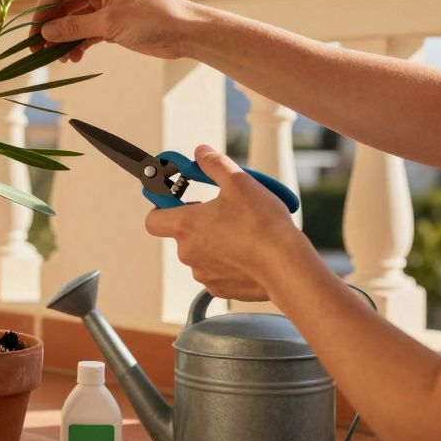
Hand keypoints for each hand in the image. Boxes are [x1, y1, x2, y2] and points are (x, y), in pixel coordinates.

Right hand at [31, 0, 202, 61]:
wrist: (185, 31)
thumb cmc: (152, 18)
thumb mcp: (110, 22)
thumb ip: (76, 27)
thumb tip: (46, 32)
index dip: (42, 12)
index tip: (32, 34)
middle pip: (64, 7)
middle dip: (51, 29)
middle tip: (37, 51)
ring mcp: (105, 7)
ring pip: (74, 23)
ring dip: (64, 40)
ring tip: (56, 59)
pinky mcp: (112, 24)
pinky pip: (86, 33)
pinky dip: (78, 45)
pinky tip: (73, 59)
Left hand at [144, 145, 309, 300]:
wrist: (287, 266)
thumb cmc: (262, 224)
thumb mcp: (239, 181)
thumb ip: (214, 164)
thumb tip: (200, 152)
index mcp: (185, 225)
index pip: (153, 218)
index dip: (161, 206)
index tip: (176, 198)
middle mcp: (188, 252)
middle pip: (182, 233)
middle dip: (198, 221)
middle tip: (221, 210)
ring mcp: (203, 273)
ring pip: (201, 252)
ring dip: (214, 241)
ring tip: (241, 231)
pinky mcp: (219, 288)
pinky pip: (216, 270)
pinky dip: (228, 261)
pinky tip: (248, 252)